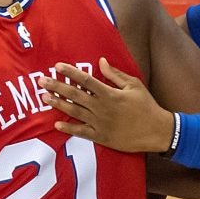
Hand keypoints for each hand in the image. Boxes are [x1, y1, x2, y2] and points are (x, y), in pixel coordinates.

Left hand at [37, 57, 173, 152]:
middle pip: (75, 95)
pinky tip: (56, 124)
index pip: (86, 80)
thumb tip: (100, 61)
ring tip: (44, 98)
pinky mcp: (102, 137)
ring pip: (75, 112)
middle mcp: (102, 108)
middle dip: (57, 87)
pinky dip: (69, 128)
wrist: (158, 131)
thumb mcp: (134, 86)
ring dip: (58, 104)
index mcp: (110, 94)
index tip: (57, 66)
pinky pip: (82, 132)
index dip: (71, 73)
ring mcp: (100, 123)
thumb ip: (115, 74)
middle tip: (41, 81)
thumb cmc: (146, 106)